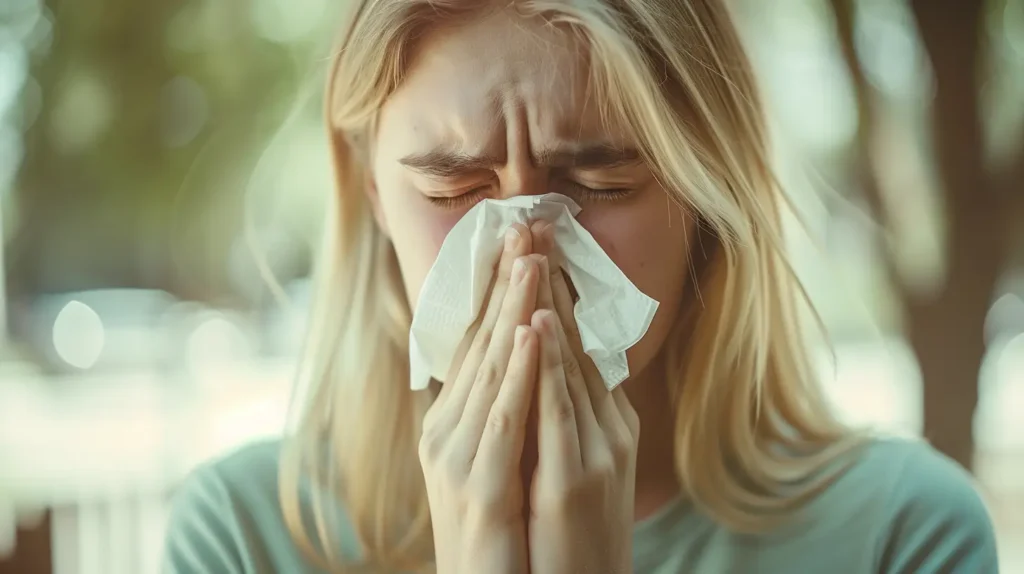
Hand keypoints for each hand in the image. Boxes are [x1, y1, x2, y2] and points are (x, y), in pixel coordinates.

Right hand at [418, 223, 541, 573]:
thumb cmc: (500, 529)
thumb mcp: (499, 459)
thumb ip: (505, 409)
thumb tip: (526, 359)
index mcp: (454, 420)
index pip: (479, 341)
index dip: (500, 289)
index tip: (521, 241)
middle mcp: (447, 429)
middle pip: (481, 342)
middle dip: (505, 283)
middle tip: (525, 226)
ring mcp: (456, 455)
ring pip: (489, 369)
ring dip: (511, 311)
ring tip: (530, 260)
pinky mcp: (476, 485)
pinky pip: (501, 418)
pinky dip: (515, 372)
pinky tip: (528, 333)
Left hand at [527, 221, 639, 573]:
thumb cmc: (575, 532)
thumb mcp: (576, 463)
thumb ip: (568, 416)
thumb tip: (550, 371)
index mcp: (604, 421)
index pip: (578, 344)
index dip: (557, 292)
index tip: (535, 245)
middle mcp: (607, 426)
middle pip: (576, 340)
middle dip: (551, 281)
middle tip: (533, 224)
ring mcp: (597, 448)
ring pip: (568, 362)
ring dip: (549, 303)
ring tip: (533, 252)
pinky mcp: (578, 475)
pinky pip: (559, 409)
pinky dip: (549, 363)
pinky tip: (538, 324)